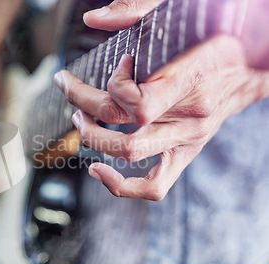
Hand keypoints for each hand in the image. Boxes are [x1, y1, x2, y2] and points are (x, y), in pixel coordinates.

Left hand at [55, 0, 268, 200]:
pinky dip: (122, 186)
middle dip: (84, 108)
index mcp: (192, 80)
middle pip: (123, 129)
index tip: (120, 64)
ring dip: (93, 139)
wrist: (252, 66)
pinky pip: (154, 186)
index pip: (140, 104)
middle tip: (72, 90)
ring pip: (130, 154)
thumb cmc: (215, 37)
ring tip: (80, 120)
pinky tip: (98, 171)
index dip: (115, 86)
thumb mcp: (183, 15)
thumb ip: (137, 10)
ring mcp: (188, 139)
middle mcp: (191, 116)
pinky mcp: (186, 153)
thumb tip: (92, 18)